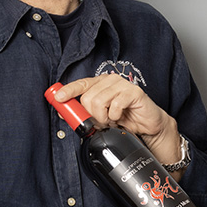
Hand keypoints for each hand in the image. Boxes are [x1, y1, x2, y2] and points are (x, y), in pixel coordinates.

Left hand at [55, 74, 180, 166]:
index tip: (59, 98)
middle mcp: (110, 80)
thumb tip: (66, 114)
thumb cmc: (125, 118)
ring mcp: (122, 84)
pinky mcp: (133, 92)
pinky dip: (115, 116)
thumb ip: (86, 113)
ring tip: (112, 121)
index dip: (69, 91)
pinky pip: (115, 105)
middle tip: (102, 122)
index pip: (81, 84)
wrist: (148, 125)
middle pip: (88, 97)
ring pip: (99, 101)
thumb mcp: (102, 116)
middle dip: (92, 115)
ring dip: (104, 118)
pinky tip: (121, 117)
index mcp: (101, 83)